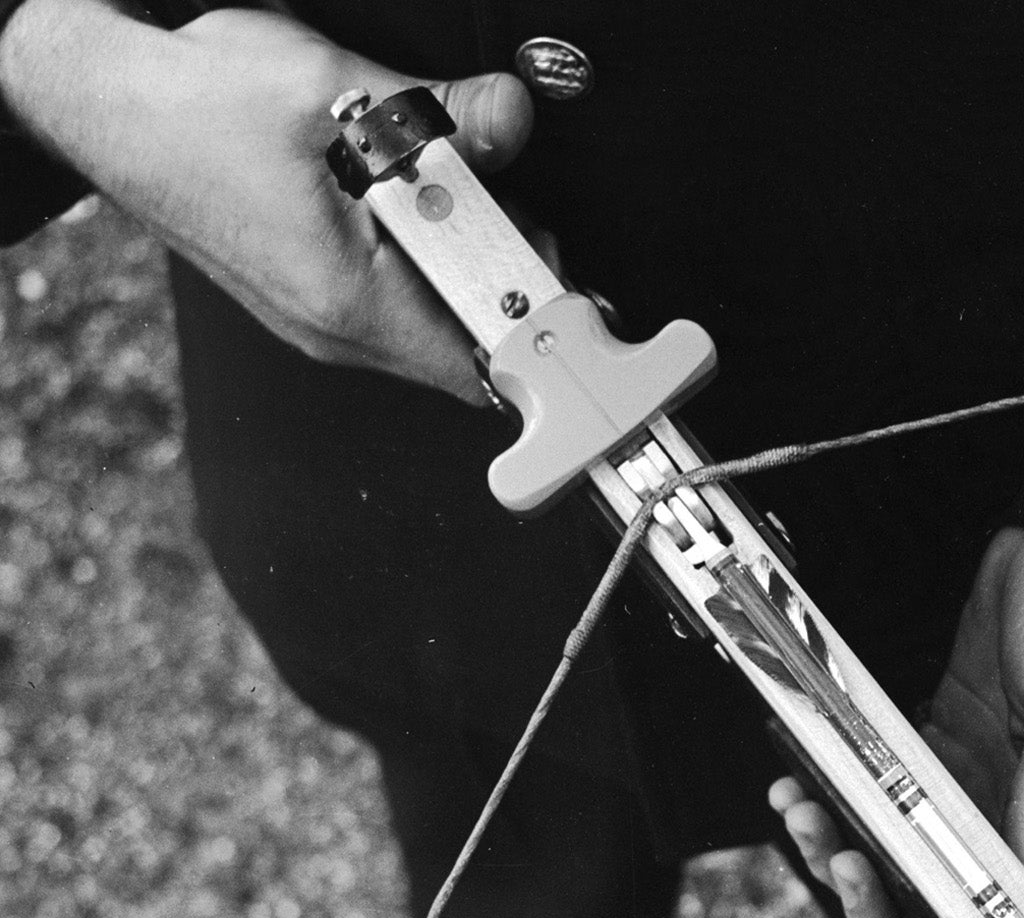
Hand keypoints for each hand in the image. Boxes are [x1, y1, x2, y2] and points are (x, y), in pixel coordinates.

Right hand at [0, 0, 537, 404]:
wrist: (101, 102)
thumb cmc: (190, 104)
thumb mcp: (331, 89)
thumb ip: (438, 112)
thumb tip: (510, 117)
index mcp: (347, 300)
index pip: (483, 365)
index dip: (539, 329)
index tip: (565, 286)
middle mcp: (335, 331)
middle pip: (469, 347)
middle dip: (508, 284)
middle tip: (514, 213)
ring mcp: (319, 322)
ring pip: (435, 325)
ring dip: (466, 268)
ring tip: (457, 199)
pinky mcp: (310, 301)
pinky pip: (397, 304)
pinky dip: (425, 262)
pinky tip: (415, 206)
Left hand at [773, 528, 1023, 917]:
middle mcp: (1014, 830)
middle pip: (938, 916)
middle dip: (879, 909)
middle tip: (844, 864)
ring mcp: (969, 796)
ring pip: (894, 864)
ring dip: (841, 856)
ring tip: (805, 816)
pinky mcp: (936, 757)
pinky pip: (876, 802)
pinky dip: (834, 800)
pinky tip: (800, 779)